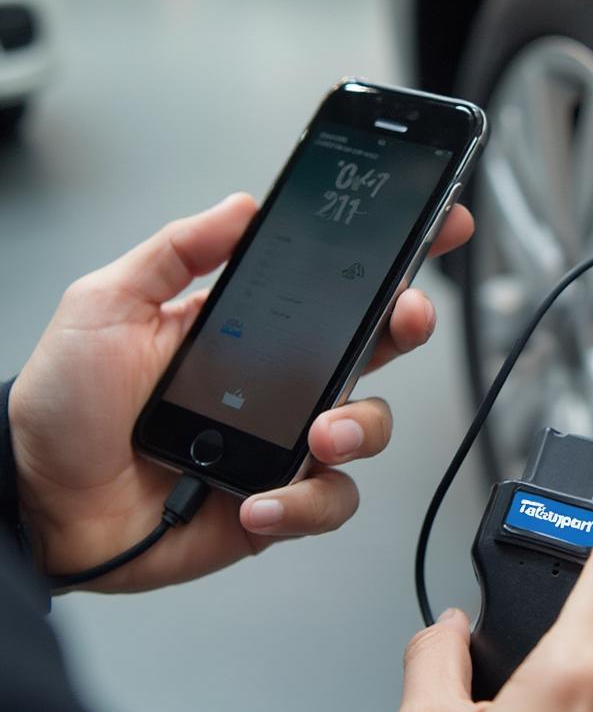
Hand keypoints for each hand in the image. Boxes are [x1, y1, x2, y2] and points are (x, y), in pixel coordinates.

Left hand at [9, 192, 473, 591]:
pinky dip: (303, 505)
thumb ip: (173, 251)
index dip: (393, 256)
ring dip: (358, 427)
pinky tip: (258, 501)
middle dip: (407, 324)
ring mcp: (285, 445)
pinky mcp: (279, 504)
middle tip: (405, 316)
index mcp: (254, 330)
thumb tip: (239, 206)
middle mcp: (282, 384)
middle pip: (375, 348)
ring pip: (368, 428)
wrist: (39, 502)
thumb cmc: (66, 406)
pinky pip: (328, 503)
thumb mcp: (108, 305)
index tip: (434, 226)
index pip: (336, 285)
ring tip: (316, 436)